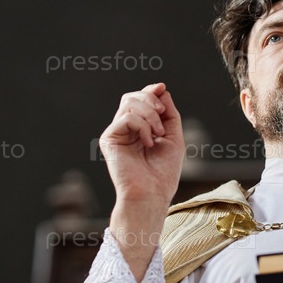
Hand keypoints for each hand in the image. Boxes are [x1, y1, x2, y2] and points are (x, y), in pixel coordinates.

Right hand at [100, 82, 183, 205]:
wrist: (152, 194)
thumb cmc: (163, 172)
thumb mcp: (173, 137)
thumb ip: (168, 114)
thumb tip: (161, 89)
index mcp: (139, 129)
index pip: (140, 100)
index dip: (150, 90)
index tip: (162, 88)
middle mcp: (125, 129)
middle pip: (132, 97)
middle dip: (150, 99)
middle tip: (162, 114)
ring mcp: (116, 133)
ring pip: (129, 103)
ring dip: (150, 114)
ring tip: (158, 134)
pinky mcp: (109, 139)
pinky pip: (127, 118)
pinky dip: (143, 126)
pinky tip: (148, 143)